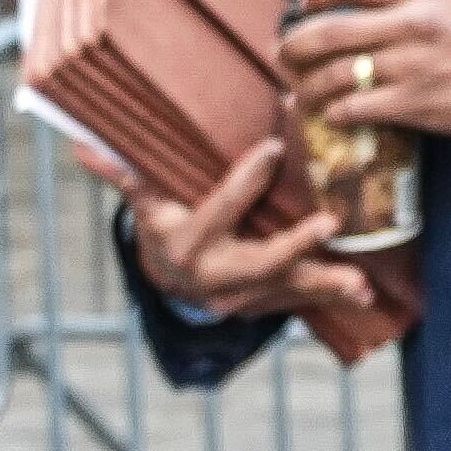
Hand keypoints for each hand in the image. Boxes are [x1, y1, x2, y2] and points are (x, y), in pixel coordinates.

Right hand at [122, 135, 391, 339]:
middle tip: (329, 223)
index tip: (274, 149)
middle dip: (294, 245)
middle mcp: (215, 275)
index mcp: (187, 243)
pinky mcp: (263, 305)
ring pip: (288, 289)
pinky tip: (366, 298)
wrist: (169, 281)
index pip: (219, 209)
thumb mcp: (146, 202)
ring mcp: (241, 297)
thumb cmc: (164, 227)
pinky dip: (332, 298)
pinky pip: (300, 301)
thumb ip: (125, 175)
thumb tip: (83, 145)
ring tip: (363, 285)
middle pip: (259, 262)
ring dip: (327, 284)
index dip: (245, 180)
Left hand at [278, 0, 450, 137]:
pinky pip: (354, 107)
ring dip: (307, 86)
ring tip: (301, 91)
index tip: (302, 5)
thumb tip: (348, 6)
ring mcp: (410, 65)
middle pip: (328, 30)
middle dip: (294, 45)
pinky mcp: (413, 102)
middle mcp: (411, 24)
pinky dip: (335, 113)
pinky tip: (333, 114)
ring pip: (333, 74)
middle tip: (284, 53)